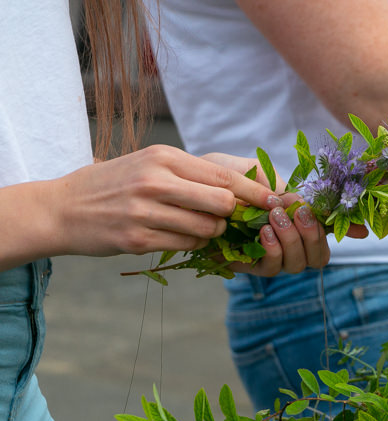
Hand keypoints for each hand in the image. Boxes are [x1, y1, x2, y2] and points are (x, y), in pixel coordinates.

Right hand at [50, 145, 282, 258]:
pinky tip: (177, 236)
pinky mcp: (136, 239)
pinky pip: (185, 246)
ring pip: (207, 229)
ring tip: (198, 228)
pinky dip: (191, 245)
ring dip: (212, 234)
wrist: (62, 208)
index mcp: (164, 157)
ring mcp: (144, 211)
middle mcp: (155, 181)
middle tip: (228, 220)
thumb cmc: (116, 183)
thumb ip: (193, 173)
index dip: (255, 192)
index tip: (275, 201)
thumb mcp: (151, 163)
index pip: (224, 176)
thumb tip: (245, 185)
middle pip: (222, 203)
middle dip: (233, 215)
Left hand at [201, 152, 367, 275]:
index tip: (361, 231)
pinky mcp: (249, 266)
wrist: (192, 184)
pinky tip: (264, 232)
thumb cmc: (229, 178)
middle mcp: (288, 245)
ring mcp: (270, 257)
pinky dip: (272, 250)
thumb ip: (294, 192)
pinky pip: (271, 268)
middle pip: (319, 257)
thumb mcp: (266, 179)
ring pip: (299, 264)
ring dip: (292, 241)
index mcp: (297, 222)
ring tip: (275, 219)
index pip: (330, 235)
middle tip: (296, 213)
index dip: (348, 234)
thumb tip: (328, 203)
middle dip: (313, 235)